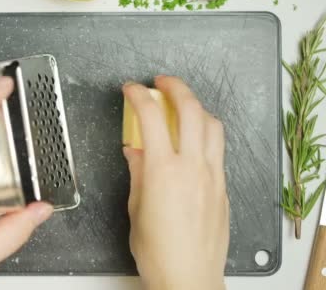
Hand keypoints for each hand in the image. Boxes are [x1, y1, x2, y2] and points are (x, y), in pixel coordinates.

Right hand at [122, 76, 228, 289]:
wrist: (188, 276)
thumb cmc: (158, 250)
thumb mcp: (135, 208)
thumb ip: (137, 173)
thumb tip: (135, 152)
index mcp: (163, 170)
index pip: (151, 117)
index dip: (139, 96)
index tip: (131, 89)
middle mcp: (192, 167)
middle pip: (190, 109)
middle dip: (176, 87)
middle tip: (162, 83)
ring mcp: (212, 175)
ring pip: (212, 124)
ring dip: (196, 107)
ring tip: (182, 107)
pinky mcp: (222, 186)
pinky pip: (218, 148)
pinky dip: (206, 132)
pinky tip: (193, 141)